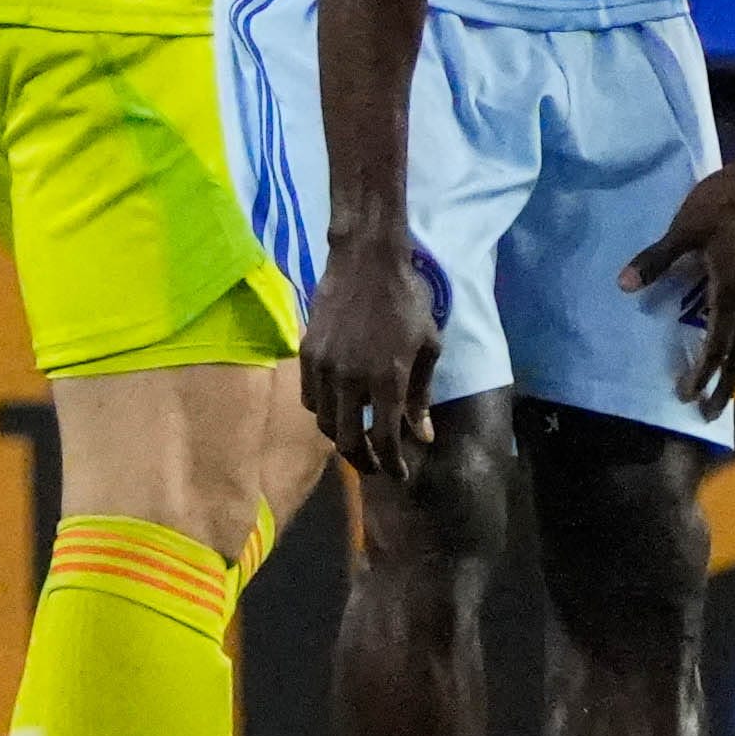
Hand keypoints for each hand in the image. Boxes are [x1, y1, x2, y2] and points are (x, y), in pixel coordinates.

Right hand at [299, 231, 444, 478]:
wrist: (366, 261)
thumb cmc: (407, 301)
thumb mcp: (428, 347)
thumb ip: (421, 395)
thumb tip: (422, 435)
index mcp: (388, 379)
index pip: (385, 439)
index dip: (392, 463)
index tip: (400, 474)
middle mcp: (352, 379)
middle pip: (348, 440)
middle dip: (364, 462)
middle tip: (376, 467)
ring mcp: (324, 367)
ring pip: (325, 423)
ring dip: (342, 439)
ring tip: (357, 441)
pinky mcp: (307, 354)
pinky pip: (309, 398)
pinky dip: (323, 412)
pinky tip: (337, 409)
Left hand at [620, 155, 734, 412]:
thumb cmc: (723, 200)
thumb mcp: (684, 228)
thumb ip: (656, 259)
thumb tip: (624, 286)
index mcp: (733, 289)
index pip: (717, 345)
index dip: (701, 374)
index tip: (686, 396)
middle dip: (725, 385)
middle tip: (709, 412)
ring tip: (723, 385)